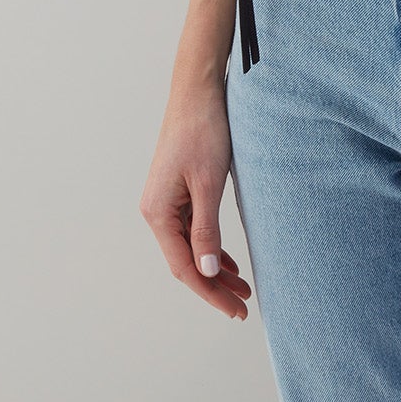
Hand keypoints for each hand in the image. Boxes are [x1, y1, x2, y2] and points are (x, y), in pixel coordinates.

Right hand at [141, 82, 252, 321]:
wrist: (198, 92)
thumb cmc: (203, 131)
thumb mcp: (209, 183)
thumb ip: (207, 229)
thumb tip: (208, 271)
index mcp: (158, 213)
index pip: (185, 267)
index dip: (210, 292)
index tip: (236, 309)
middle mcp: (156, 211)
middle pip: (186, 262)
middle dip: (214, 286)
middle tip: (244, 306)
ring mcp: (165, 202)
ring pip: (191, 247)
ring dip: (214, 269)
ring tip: (242, 288)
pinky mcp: (177, 192)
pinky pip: (192, 230)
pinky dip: (211, 247)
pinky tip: (227, 261)